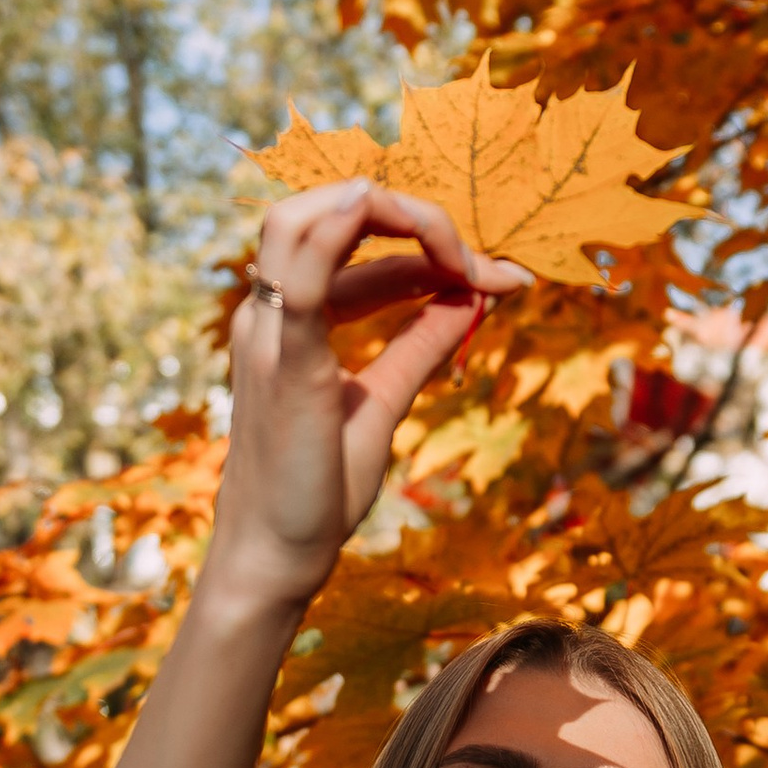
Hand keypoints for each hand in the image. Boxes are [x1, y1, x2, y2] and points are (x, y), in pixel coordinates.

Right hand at [209, 182, 530, 615]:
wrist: (276, 558)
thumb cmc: (317, 490)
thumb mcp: (381, 402)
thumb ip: (420, 346)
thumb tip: (472, 297)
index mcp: (288, 319)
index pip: (351, 243)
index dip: (428, 244)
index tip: (497, 277)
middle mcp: (269, 313)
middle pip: (322, 210)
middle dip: (410, 215)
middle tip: (479, 261)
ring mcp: (270, 333)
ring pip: (303, 219)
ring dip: (390, 213)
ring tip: (461, 252)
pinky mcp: (284, 364)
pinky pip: (308, 277)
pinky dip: (350, 236)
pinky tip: (416, 235)